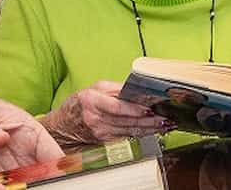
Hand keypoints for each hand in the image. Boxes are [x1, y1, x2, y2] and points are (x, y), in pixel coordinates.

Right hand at [41, 81, 171, 145]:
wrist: (65, 124)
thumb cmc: (80, 103)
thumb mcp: (95, 88)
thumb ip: (116, 89)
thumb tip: (138, 91)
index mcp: (92, 101)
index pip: (117, 107)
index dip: (135, 109)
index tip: (150, 109)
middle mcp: (95, 118)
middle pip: (127, 121)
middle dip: (149, 120)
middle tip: (165, 118)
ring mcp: (100, 132)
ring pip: (130, 130)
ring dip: (150, 128)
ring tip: (165, 125)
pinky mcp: (105, 140)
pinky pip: (127, 136)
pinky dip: (142, 133)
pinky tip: (153, 130)